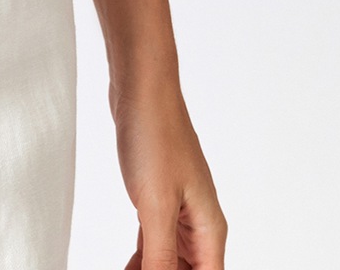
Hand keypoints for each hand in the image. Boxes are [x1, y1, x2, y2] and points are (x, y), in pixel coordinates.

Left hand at [112, 76, 226, 267]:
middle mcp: (199, 223)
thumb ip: (160, 258)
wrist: (141, 87)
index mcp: (209, 229)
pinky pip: (155, 240)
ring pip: (170, 260)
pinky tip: (129, 264)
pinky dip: (143, 257)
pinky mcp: (158, 196)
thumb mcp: (155, 206)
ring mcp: (179, 209)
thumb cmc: (155, 135)